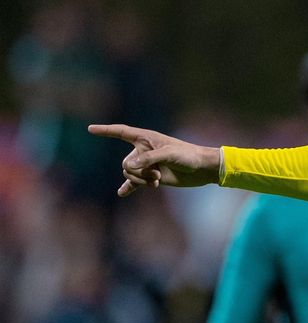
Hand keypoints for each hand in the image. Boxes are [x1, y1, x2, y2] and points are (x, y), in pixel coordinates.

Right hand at [87, 124, 221, 196]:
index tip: (90, 129)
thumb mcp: (169, 154)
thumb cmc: (188, 156)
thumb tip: (128, 167)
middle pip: (126, 163)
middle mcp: (143, 150)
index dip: (106, 131)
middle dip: (138, 172)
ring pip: (130, 174)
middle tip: (156, 174)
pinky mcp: (152, 177)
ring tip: (157, 181)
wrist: (202, 169)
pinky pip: (134, 183)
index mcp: (146, 138)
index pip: (122, 132)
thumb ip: (149, 159)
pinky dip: (129, 188)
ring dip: (141, 180)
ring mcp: (147, 165)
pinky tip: (121, 193)